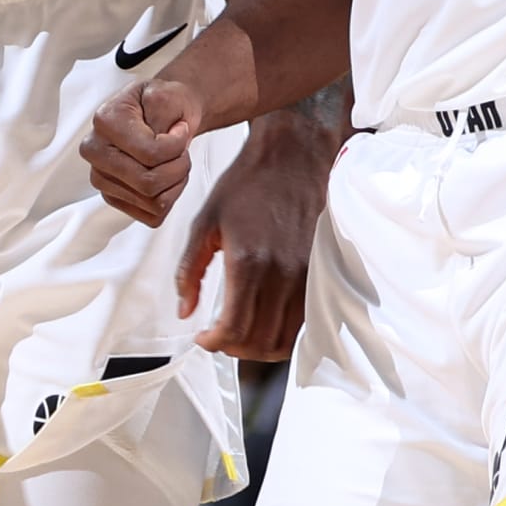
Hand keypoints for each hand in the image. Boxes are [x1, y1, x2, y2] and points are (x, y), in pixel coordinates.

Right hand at [83, 74, 202, 226]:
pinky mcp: (114, 198)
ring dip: (177, 182)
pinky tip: (169, 176)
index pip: (150, 154)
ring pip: (153, 201)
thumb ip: (162, 112)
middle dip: (179, 167)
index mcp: (105, 121)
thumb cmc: (165, 104)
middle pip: (148, 183)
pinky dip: (170, 197)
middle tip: (183, 150)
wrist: (163, 113)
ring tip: (177, 160)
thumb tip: (159, 139)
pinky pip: (153, 215)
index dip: (177, 144)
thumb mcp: (166, 94)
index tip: (181, 129)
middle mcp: (95, 152)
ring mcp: (102, 178)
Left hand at [176, 111, 330, 359]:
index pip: (234, 330)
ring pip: (285, 338)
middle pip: (260, 342)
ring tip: (242, 332)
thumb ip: (189, 270)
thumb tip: (184, 311)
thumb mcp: (205, 221)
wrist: (294, 156)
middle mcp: (282, 274)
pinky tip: (267, 319)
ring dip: (259, 346)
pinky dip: (283, 332)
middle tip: (219, 337)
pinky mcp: (321, 272)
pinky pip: (304, 321)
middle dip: (234, 349)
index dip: (214, 344)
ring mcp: (307, 275)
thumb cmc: (247, 184)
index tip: (203, 337)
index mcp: (248, 262)